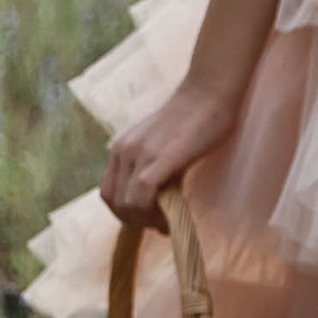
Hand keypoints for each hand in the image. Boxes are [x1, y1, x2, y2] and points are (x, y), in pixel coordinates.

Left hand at [101, 82, 236, 228]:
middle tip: (159, 223)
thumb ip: (152, 170)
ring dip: (145, 220)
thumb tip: (156, 204)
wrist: (208, 94)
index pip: (108, 193)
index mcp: (120, 148)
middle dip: (135, 221)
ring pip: (126, 204)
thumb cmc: (193, 120)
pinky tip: (169, 217)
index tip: (149, 218)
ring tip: (165, 221)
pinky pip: (142, 196)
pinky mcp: (158, 158)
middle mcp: (123, 151)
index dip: (125, 212)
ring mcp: (139, 154)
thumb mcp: (161, 147)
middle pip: (114, 202)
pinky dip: (153, 214)